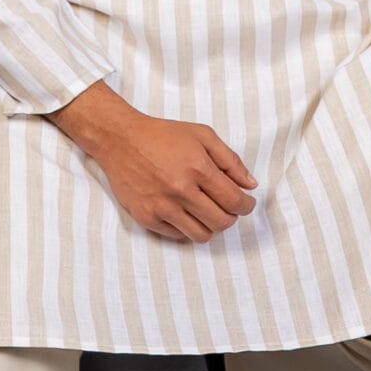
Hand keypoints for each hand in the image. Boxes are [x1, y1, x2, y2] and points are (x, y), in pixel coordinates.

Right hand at [49, 82, 258, 241]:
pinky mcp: (146, 218)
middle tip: (228, 208)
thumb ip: (230, 160)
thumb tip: (250, 184)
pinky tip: (185, 211)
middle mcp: (180, 191)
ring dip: (210, 226)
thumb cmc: (162, 135)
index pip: (234, 201)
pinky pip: (177, 236)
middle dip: (231, 218)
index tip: (246, 203)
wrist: (119, 140)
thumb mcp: (202, 135)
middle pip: (221, 223)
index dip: (246, 206)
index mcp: (197, 168)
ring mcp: (162, 207)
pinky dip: (187, 227)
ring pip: (201, 235)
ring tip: (206, 212)